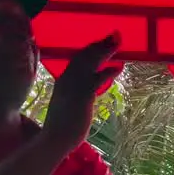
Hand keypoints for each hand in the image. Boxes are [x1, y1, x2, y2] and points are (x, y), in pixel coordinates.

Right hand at [43, 33, 122, 150]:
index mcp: (63, 80)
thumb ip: (76, 97)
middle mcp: (66, 78)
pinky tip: (119, 67)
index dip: (91, 49)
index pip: (77, 59)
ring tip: (118, 42)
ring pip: (90, 61)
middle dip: (100, 44)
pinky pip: (97, 78)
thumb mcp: (68, 106)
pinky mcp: (82, 94)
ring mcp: (73, 85)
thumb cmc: (62, 127)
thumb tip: (85, 95)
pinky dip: (109, 71)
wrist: (54, 139)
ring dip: (106, 50)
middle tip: (115, 35)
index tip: (101, 43)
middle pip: (84, 55)